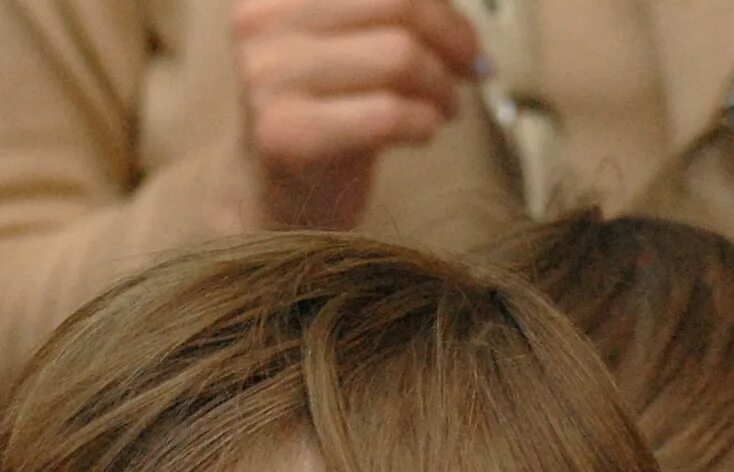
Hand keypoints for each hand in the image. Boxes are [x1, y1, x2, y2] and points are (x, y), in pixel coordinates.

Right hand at [227, 0, 479, 231]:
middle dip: (452, 38)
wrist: (278, 191)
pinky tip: (425, 129)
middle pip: (397, 3)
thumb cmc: (326, 107)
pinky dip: (424, 121)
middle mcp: (261, 20)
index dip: (439, 3)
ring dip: (441, 85)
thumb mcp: (349, 37)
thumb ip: (390, 9)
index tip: (464, 33)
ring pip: (398, 56)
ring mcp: (266, 77)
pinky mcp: (282, 134)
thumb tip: (457, 4)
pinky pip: (386, 114)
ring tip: (446, 105)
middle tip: (472, 67)